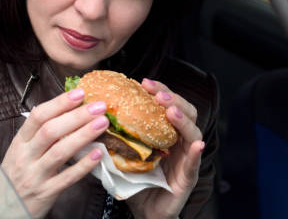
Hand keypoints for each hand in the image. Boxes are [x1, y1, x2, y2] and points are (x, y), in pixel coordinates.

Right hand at [0, 88, 107, 218]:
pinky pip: (67, 178)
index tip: (79, 93)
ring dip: (83, 135)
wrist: (1, 209)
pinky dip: (83, 165)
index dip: (59, 103)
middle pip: (50, 131)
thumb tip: (67, 111)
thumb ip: (39, 134)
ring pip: (59, 152)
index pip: (38, 117)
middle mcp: (25, 157)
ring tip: (102, 123)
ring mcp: (35, 175)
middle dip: (76, 116)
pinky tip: (98, 154)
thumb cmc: (16, 176)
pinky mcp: (45, 193)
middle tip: (98, 106)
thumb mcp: (21, 152)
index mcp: (20, 142)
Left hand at [126, 78, 204, 218]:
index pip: (166, 105)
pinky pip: (194, 163)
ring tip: (171, 111)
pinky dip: (195, 153)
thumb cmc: (135, 182)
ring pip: (192, 133)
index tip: (144, 82)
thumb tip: (91, 119)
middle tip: (158, 93)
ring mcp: (186, 158)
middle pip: (184, 112)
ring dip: (183, 120)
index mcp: (164, 133)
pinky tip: (196, 145)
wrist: (145, 212)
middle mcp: (178, 142)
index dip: (158, 91)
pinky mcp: (188, 177)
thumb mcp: (122, 155)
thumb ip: (113, 138)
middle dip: (173, 99)